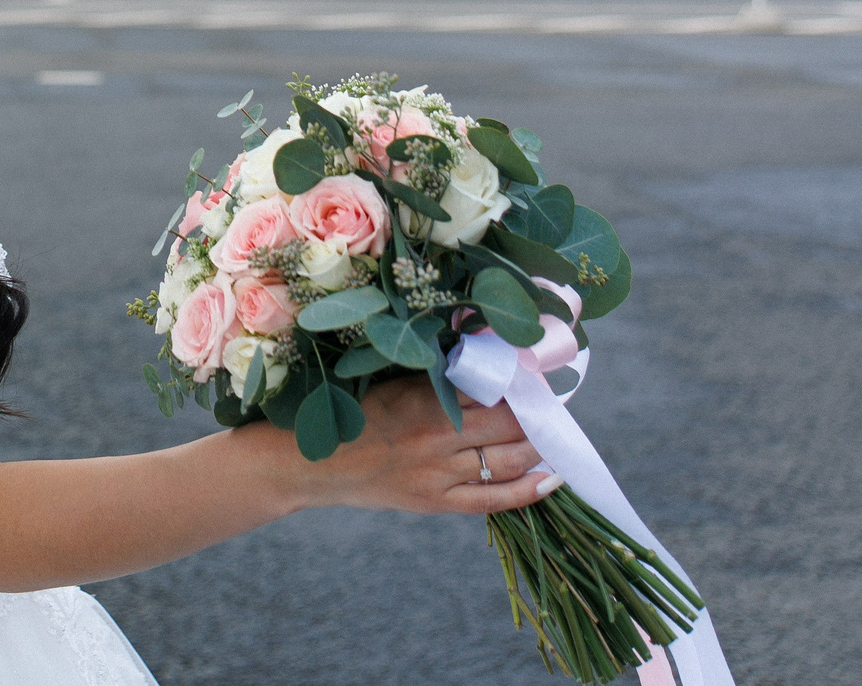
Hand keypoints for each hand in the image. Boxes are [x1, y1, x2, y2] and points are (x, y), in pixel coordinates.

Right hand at [281, 376, 556, 515]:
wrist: (310, 463)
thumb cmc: (349, 413)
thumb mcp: (388, 382)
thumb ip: (435, 375)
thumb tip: (486, 359)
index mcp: (423, 399)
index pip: (490, 387)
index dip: (520, 381)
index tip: (536, 374)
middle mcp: (436, 437)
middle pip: (508, 424)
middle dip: (535, 414)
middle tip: (549, 403)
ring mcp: (438, 474)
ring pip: (508, 461)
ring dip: (537, 447)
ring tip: (550, 434)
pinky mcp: (436, 502)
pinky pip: (493, 500)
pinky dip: (528, 490)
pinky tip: (551, 478)